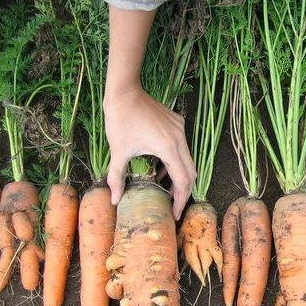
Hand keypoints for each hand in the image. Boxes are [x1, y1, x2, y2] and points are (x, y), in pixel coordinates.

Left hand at [104, 87, 195, 219]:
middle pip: (191, 173)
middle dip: (183, 192)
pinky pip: (182, 148)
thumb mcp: (118, 151)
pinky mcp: (177, 124)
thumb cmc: (120, 120)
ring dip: (179, 176)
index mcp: (168, 148)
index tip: (176, 214)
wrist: (125, 91)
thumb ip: (117, 177)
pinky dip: (175, 161)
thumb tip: (114, 200)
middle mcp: (180, 139)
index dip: (181, 200)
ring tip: (165, 190)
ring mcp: (181, 130)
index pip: (182, 181)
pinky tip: (160, 167)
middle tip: (174, 207)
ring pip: (188, 160)